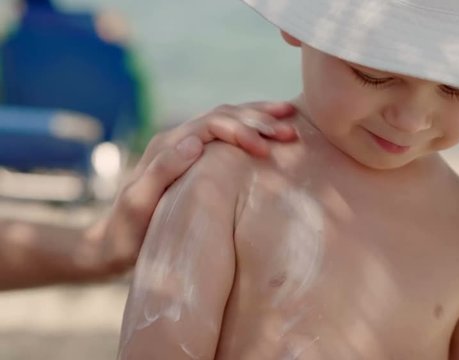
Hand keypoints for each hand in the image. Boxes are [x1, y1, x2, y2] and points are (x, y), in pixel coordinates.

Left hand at [87, 101, 296, 274]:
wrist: (110, 245)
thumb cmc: (126, 232)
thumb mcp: (138, 204)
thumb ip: (162, 170)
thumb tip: (196, 141)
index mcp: (168, 146)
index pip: (211, 125)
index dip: (240, 130)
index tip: (266, 149)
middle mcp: (178, 140)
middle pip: (223, 116)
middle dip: (258, 120)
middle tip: (290, 130)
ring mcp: (185, 148)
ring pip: (227, 120)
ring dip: (258, 118)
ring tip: (290, 118)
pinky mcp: (194, 161)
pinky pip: (225, 137)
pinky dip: (250, 130)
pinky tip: (268, 134)